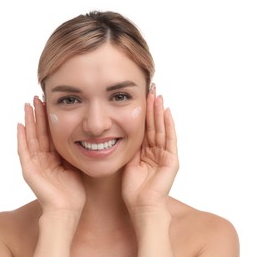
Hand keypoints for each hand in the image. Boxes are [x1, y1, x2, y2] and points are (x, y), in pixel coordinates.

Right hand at [17, 96, 85, 214]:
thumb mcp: (74, 165)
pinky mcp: (29, 170)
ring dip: (29, 121)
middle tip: (36, 98)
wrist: (68, 208)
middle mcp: (42, 158)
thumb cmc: (74, 190)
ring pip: (30, 138)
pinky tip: (20, 125)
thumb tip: (82, 137)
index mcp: (53, 157)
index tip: (49, 103)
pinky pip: (24, 151)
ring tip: (27, 105)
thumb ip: (72, 152)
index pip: (49, 134)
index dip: (49, 119)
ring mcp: (34, 164)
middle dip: (37, 115)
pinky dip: (21, 138)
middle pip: (39, 132)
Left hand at [122, 91, 178, 213]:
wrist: (141, 205)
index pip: (146, 128)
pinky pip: (170, 139)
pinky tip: (166, 111)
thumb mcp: (129, 161)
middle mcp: (158, 151)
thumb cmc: (133, 188)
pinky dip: (169, 125)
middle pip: (155, 125)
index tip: (141, 97)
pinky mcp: (172, 160)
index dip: (144, 113)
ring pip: (162, 128)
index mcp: (147, 152)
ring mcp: (166, 155)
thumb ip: (131, 147)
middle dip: (153, 108)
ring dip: (160, 112)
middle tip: (151, 90)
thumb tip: (122, 132)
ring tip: (158, 95)